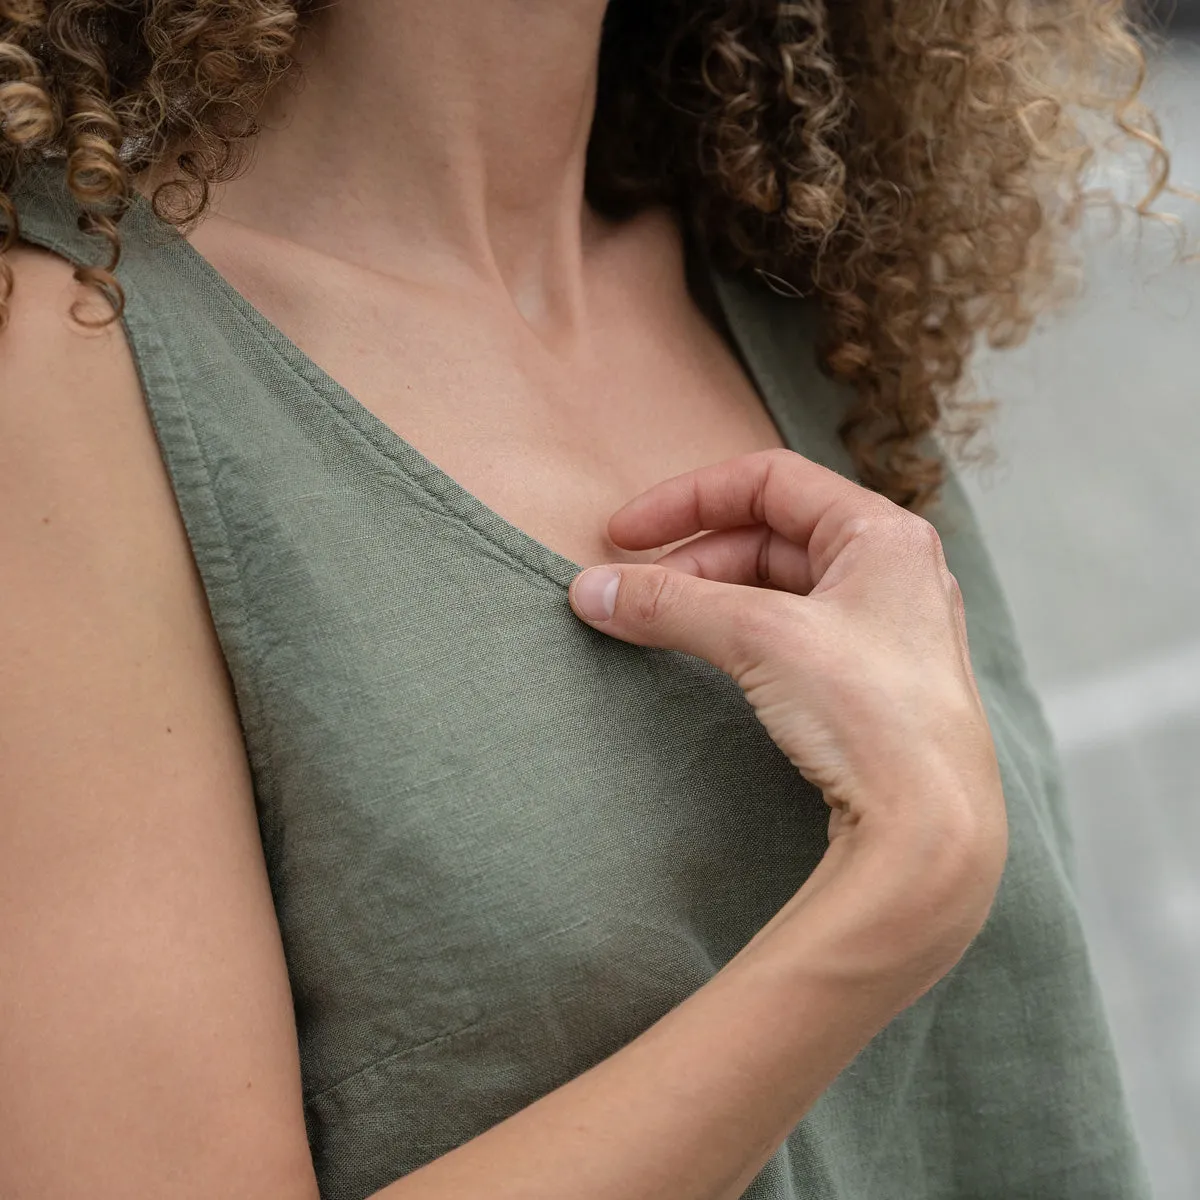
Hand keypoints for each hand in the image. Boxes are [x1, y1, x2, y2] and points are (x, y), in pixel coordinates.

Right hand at [568, 449, 1006, 989]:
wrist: (930, 830)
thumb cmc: (871, 716)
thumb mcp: (758, 637)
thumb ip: (670, 603)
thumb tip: (592, 589)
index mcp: (882, 533)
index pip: (768, 481)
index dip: (687, 499)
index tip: (624, 535)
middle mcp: (892, 570)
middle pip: (768, 534)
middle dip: (693, 559)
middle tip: (634, 594)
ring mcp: (885, 627)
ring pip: (778, 587)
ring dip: (711, 599)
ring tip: (656, 626)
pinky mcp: (872, 681)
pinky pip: (791, 633)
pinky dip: (739, 634)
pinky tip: (707, 657)